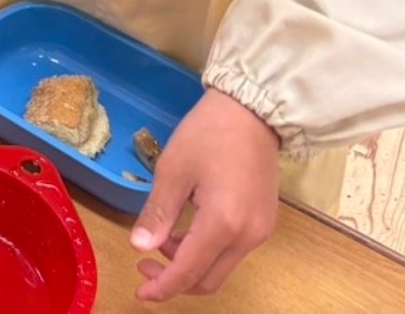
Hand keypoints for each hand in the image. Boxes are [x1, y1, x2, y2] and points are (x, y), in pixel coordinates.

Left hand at [131, 89, 281, 300]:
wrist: (253, 111)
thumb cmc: (208, 134)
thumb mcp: (173, 170)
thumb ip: (157, 213)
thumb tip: (140, 247)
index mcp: (223, 224)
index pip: (188, 272)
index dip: (162, 287)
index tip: (140, 293)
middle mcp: (247, 237)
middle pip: (208, 279)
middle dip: (174, 280)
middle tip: (143, 262)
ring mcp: (260, 232)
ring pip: (221, 268)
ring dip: (189, 264)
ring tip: (162, 238)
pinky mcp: (264, 223)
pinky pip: (232, 252)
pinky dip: (206, 251)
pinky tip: (186, 229)